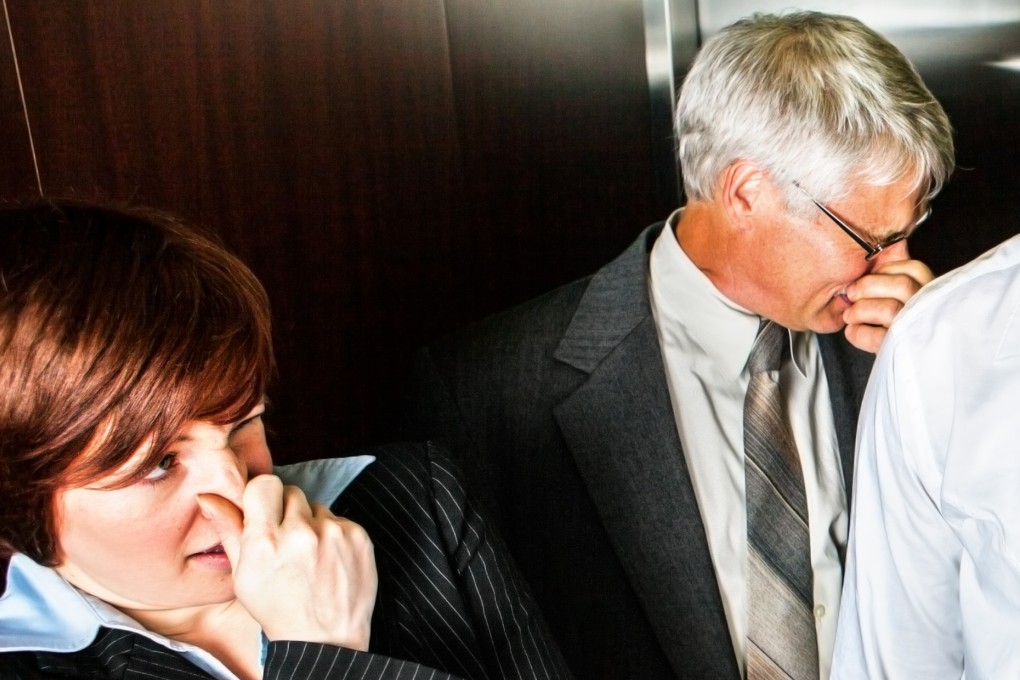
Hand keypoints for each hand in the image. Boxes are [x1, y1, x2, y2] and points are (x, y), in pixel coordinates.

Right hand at [197, 475, 376, 649]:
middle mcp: (300, 533)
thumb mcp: (243, 576)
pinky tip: (328, 560)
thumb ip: (229, 530)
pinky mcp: (358, 537)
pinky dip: (334, 535)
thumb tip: (208, 496)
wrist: (324, 639)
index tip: (265, 512)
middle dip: (287, 512)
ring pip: (316, 507)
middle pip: (292, 492)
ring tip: (308, 556)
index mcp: (265, 542)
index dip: (263, 497)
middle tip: (287, 543)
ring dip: (311, 524)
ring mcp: (333, 534)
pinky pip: (340, 520)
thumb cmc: (278, 609)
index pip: (265, 484)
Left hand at [842, 257, 933, 352]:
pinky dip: (857, 333)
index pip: (914, 269)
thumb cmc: (902, 331)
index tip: (869, 277)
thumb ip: (891, 286)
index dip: (885, 269)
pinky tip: (853, 332)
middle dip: (867, 286)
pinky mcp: (903, 352)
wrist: (915, 369)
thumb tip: (861, 274)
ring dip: (859, 310)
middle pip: (902, 285)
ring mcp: (918, 331)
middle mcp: (930, 310)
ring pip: (889, 309)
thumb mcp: (905, 303)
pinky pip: (875, 338)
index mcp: (932, 293)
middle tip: (851, 294)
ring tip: (849, 316)